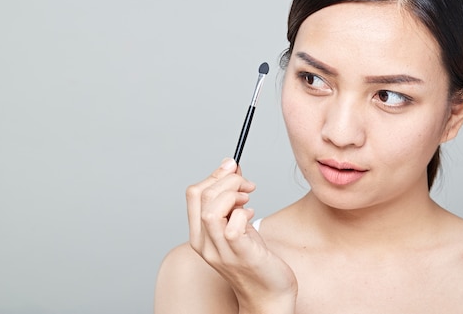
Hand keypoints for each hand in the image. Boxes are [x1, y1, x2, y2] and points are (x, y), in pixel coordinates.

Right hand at [186, 158, 297, 313]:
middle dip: (227, 179)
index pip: (193, 194)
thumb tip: (232, 169)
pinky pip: (232, 226)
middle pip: (201, 196)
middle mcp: (205, 244)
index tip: (232, 166)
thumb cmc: (255, 260)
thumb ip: (232, 202)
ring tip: (247, 198)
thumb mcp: (239, 225)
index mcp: (200, 235)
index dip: (214, 174)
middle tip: (246, 183)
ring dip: (232, 194)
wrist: (269, 295)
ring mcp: (221, 252)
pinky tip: (250, 215)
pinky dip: (242, 213)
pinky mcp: (240, 255)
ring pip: (211, 211)